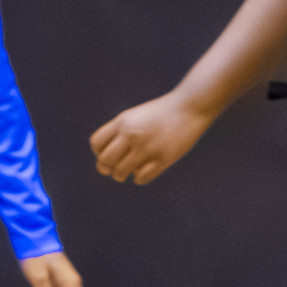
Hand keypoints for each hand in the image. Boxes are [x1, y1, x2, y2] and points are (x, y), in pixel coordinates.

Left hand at [90, 92, 215, 184]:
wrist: (189, 108)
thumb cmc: (161, 113)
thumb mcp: (135, 116)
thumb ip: (120, 131)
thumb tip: (105, 157)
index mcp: (122, 122)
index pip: (96, 143)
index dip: (98, 152)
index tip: (105, 155)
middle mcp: (131, 134)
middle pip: (105, 160)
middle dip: (106, 168)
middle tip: (113, 169)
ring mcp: (147, 147)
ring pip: (121, 171)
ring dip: (121, 175)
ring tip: (126, 172)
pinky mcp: (163, 158)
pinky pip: (142, 177)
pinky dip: (138, 178)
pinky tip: (141, 174)